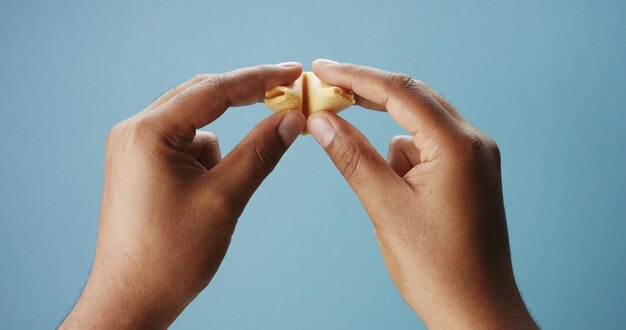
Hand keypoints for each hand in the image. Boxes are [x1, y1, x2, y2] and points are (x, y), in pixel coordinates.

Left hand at [61, 63, 305, 328]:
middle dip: (242, 105)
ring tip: (217, 195)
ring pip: (194, 128)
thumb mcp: (224, 198)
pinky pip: (183, 148)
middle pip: (200, 99)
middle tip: (285, 103)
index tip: (292, 72)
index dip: (258, 79)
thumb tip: (290, 119)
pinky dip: (204, 163)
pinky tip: (201, 200)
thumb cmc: (170, 256)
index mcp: (148, 133)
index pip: (213, 90)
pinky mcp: (139, 167)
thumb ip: (260, 152)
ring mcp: (133, 150)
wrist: (131, 300)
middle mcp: (134, 132)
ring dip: (219, 149)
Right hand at [307, 60, 536, 328]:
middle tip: (325, 96)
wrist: (476, 313)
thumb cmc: (437, 268)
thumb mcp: (385, 208)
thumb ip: (353, 157)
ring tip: (386, 201)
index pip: (398, 92)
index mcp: (457, 145)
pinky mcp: (468, 175)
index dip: (355, 76)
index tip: (320, 68)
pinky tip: (402, 205)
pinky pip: (425, 153)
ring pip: (414, 132)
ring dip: (387, 150)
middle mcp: (473, 143)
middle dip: (366, 99)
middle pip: (411, 100)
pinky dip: (403, 166)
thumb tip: (321, 119)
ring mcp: (474, 159)